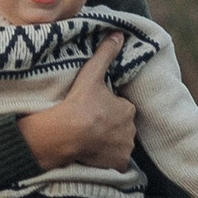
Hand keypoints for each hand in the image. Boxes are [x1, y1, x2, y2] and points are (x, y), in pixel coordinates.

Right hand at [23, 29, 135, 173]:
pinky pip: (116, 162)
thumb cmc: (78, 103)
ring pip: (119, 144)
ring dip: (109, 143)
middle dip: (110, 127)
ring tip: (91, 139)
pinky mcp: (118, 164)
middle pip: (121, 128)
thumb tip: (118, 34)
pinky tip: (95, 154)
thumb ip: (105, 54)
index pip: (121, 109)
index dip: (107, 109)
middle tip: (91, 125)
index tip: (93, 110)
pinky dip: (108, 160)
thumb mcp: (91, 74)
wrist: (66, 133)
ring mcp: (125, 148)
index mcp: (128, 109)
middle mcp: (131, 130)